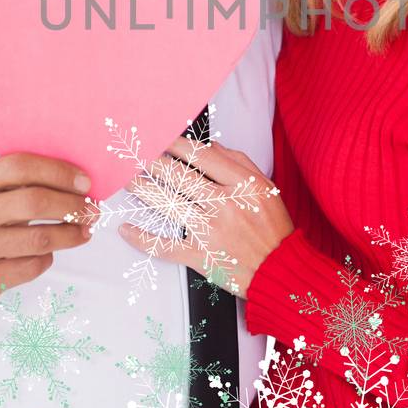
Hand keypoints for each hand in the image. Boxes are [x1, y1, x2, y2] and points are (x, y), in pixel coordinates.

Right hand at [0, 152, 99, 310]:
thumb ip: (13, 182)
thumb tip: (74, 179)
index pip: (20, 167)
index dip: (58, 172)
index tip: (85, 182)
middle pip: (34, 202)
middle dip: (72, 205)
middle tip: (92, 209)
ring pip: (40, 239)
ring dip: (71, 234)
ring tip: (84, 231)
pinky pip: (32, 266)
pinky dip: (47, 258)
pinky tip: (48, 253)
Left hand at [117, 136, 292, 297]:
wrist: (280, 271)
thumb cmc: (273, 229)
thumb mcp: (265, 187)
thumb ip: (239, 163)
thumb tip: (209, 146)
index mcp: (242, 185)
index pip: (202, 156)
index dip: (175, 144)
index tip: (159, 136)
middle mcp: (225, 205)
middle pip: (178, 176)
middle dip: (151, 161)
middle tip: (134, 152)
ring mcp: (210, 232)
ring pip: (167, 205)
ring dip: (142, 189)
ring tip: (127, 179)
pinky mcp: (200, 256)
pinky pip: (165, 246)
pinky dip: (143, 238)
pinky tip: (127, 229)